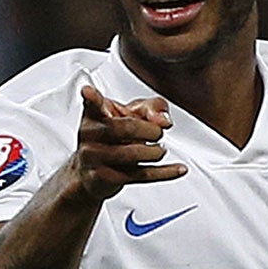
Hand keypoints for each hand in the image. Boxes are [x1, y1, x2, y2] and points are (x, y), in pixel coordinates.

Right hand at [62, 84, 186, 201]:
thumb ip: (152, 108)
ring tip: (159, 150)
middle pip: (125, 128)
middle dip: (150, 130)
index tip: (88, 91)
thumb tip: (163, 120)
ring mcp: (94, 156)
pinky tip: (179, 169)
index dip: (91, 96)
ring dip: (155, 152)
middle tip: (157, 133)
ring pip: (132, 153)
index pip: (92, 103)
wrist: (90, 173)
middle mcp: (91, 134)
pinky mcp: (105, 177)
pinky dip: (165, 172)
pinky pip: (140, 174)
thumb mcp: (130, 115)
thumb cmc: (112, 138)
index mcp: (95, 114)